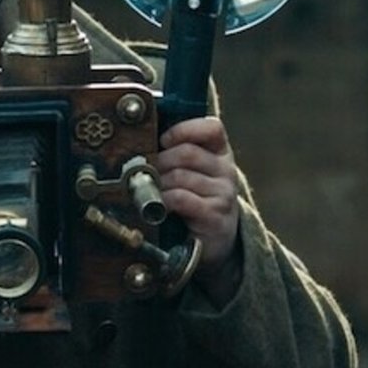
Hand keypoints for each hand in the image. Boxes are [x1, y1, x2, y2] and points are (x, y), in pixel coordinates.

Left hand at [155, 116, 241, 301]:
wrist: (212, 240)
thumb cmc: (194, 198)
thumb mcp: (189, 171)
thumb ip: (174, 152)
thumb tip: (140, 140)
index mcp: (220, 152)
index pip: (212, 128)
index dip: (184, 130)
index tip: (163, 140)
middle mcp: (226, 170)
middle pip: (187, 153)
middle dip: (160, 160)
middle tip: (147, 171)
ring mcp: (224, 193)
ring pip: (180, 176)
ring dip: (158, 183)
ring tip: (151, 190)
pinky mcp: (215, 215)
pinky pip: (181, 198)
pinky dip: (163, 200)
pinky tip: (159, 205)